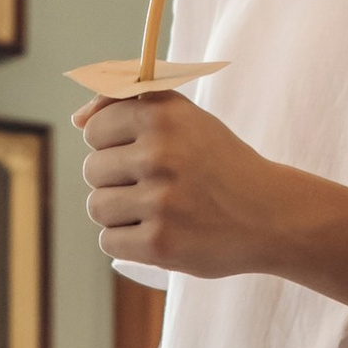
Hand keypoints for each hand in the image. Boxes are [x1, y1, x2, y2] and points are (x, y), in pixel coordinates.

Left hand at [76, 91, 293, 284]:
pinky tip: (159, 233)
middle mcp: (160, 154)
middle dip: (116, 180)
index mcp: (163, 117)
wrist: (270, 214)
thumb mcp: (183, 117)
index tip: (143, 154)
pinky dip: (128, 242)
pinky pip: (108, 241)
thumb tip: (77, 119)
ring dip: (119, 213)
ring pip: (97, 207)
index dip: (113, 144)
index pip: (95, 129)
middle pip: (92, 170)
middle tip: (156, 186)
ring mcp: (160, 202)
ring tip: (157, 210)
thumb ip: (128, 103)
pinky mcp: (159, 244)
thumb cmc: (218, 163)